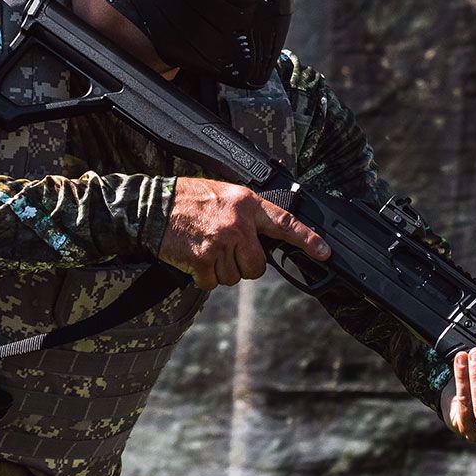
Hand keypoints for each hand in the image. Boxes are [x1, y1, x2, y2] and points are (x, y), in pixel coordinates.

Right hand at [158, 176, 329, 290]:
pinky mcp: (203, 260)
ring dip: (221, 271)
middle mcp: (237, 224)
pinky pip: (213, 283)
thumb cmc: (187, 199)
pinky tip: (195, 258)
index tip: (324, 252)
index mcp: (246, 203)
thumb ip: (248, 213)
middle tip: (227, 251)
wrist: (151, 206)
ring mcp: (220, 243)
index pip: (284, 222)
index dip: (306, 239)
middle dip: (244, 265)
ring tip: (206, 249)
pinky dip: (204, 277)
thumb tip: (267, 236)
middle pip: (258, 266)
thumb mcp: (225, 193)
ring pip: (235, 277)